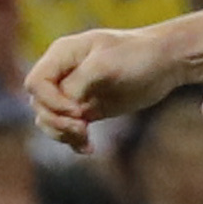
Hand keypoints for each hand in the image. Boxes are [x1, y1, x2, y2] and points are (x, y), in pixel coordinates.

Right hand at [27, 26, 187, 151]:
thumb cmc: (138, 55)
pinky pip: (67, 129)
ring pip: (49, 120)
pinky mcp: (86, 109)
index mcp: (61, 55)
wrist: (166, 61)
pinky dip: (74, 141)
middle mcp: (62, 73)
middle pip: (39, 104)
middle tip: (83, 128)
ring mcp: (73, 92)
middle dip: (57, 121)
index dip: (51, 101)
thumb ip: (78, 84)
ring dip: (63, 134)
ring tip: (86, 140)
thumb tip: (65, 108)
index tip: (78, 110)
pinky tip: (89, 148)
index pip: (36, 83)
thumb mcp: (105, 65)